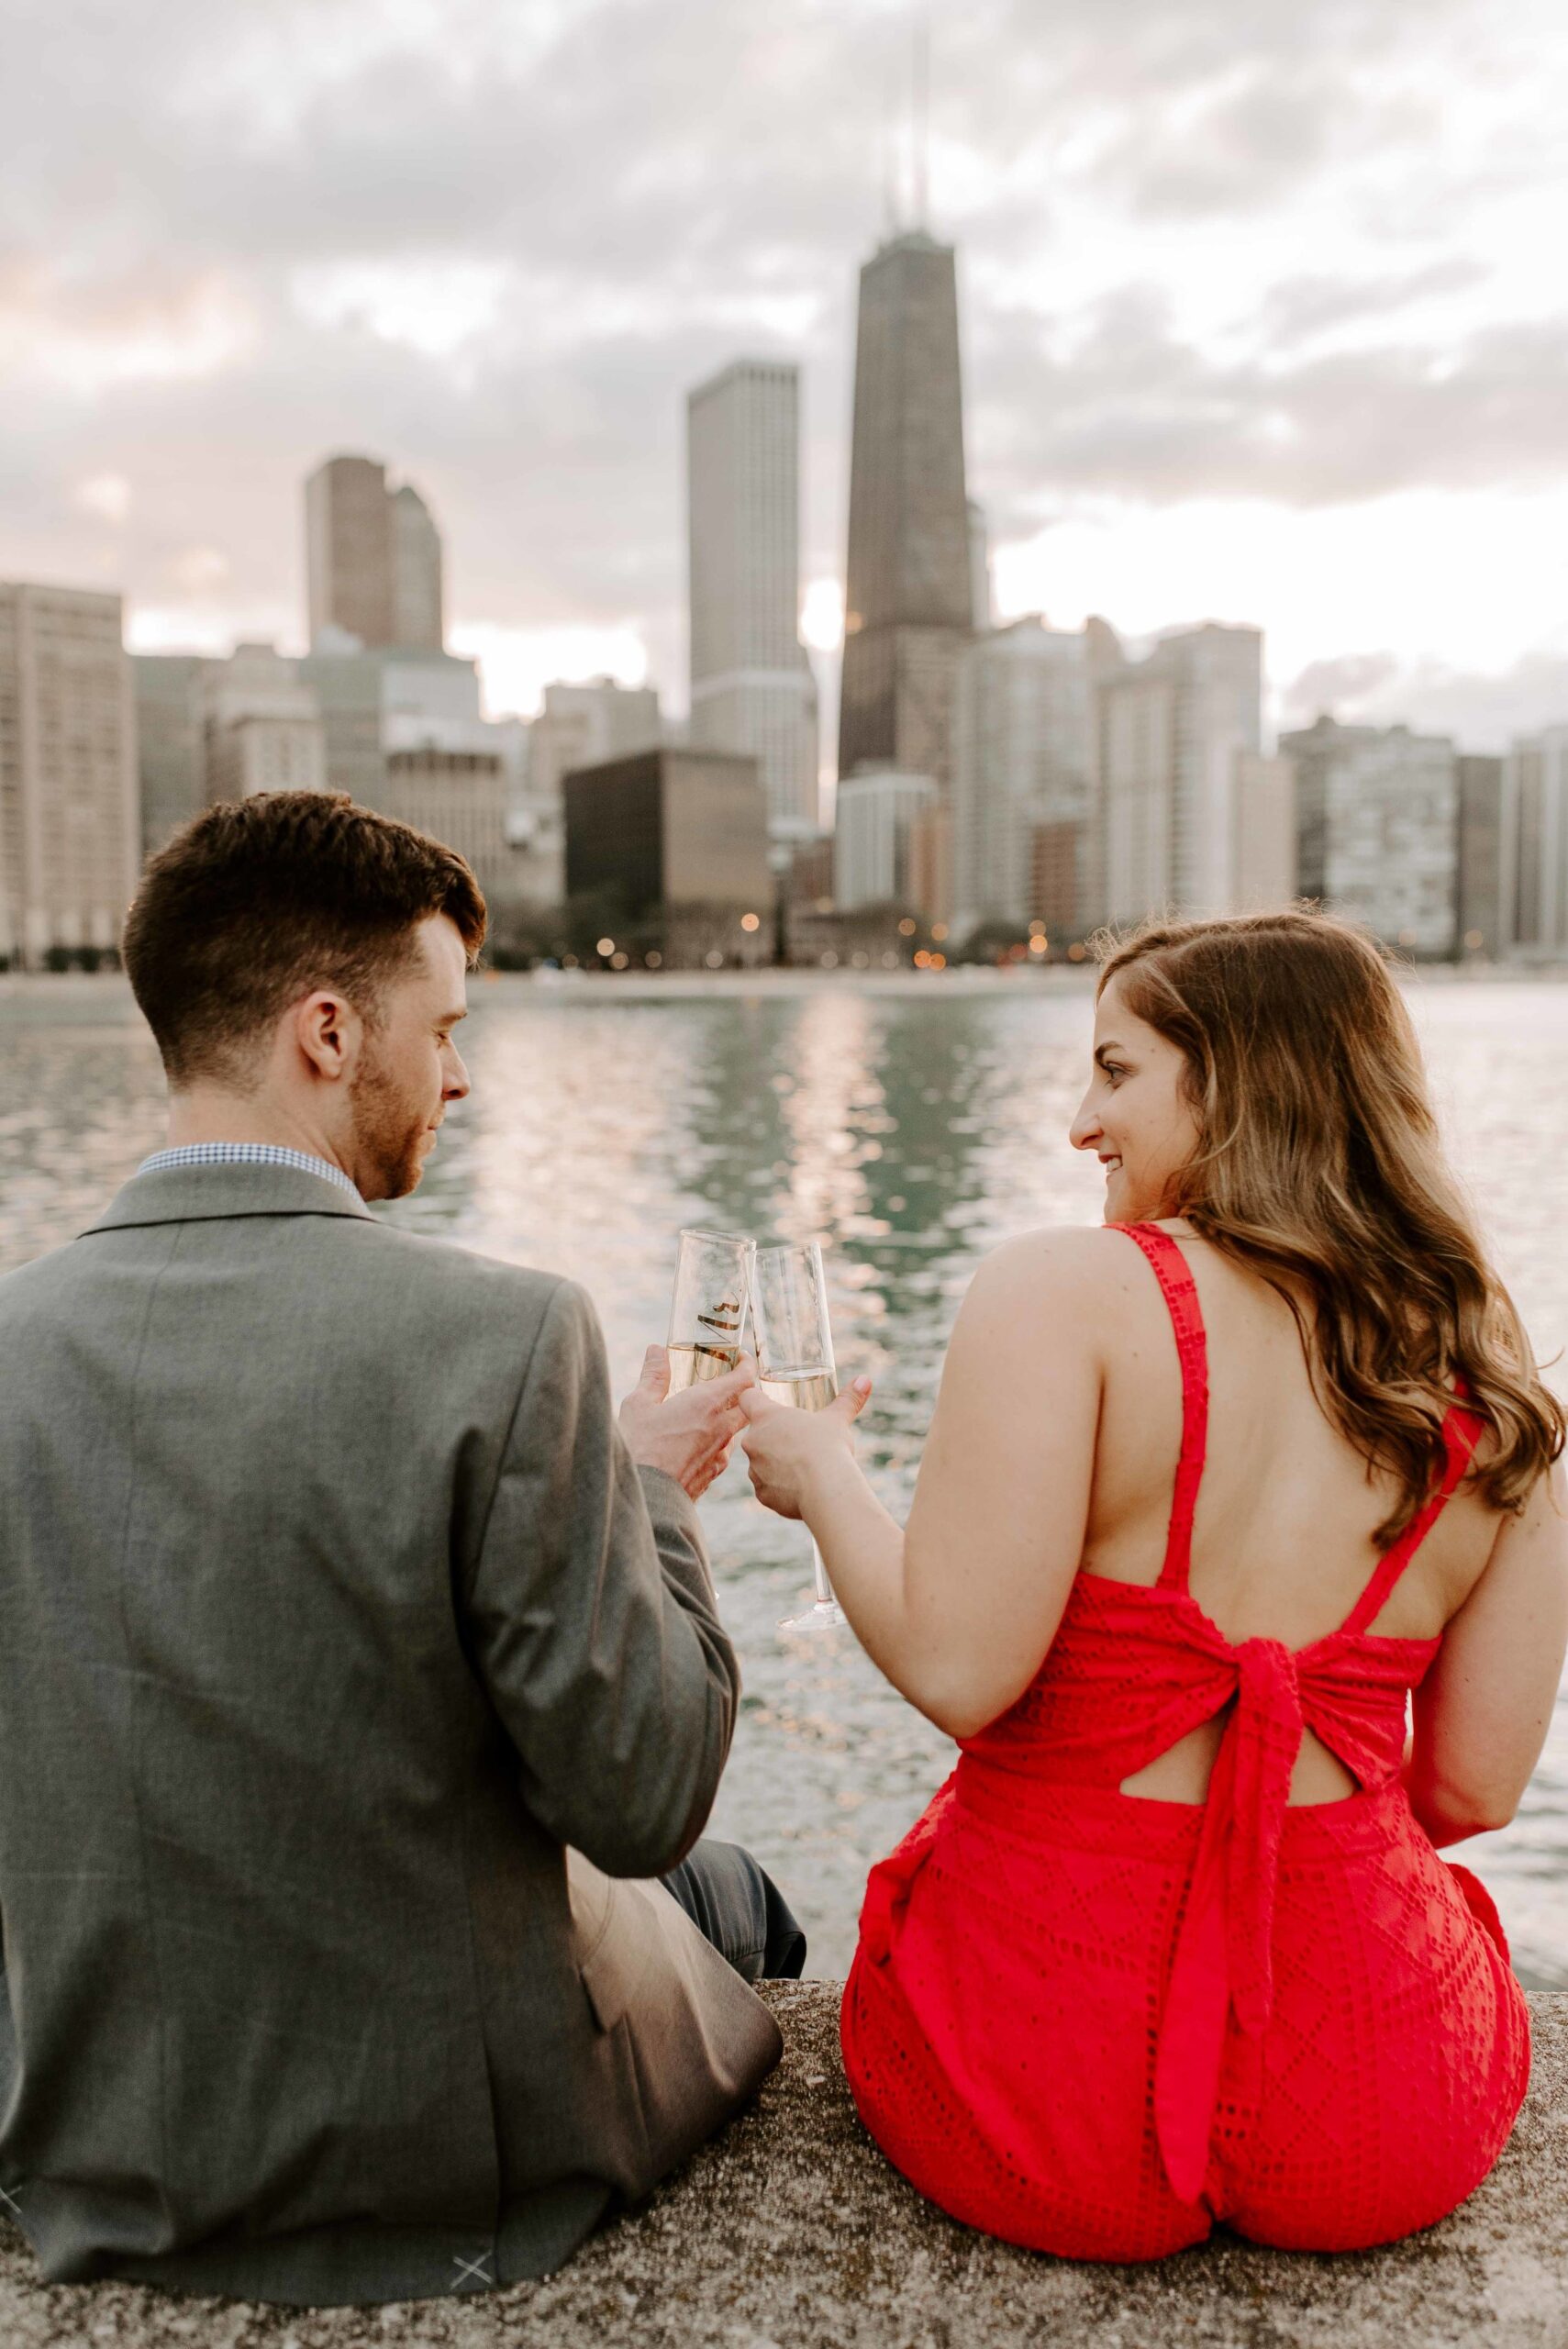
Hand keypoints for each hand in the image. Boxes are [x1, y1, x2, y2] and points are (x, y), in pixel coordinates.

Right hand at [619, 1346, 755, 1500]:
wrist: (644, 1496)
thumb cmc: (640, 1446)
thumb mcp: (640, 1403)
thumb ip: (653, 1375)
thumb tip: (656, 1351)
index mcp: (708, 1403)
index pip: (746, 1377)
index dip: (747, 1364)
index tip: (738, 1358)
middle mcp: (723, 1427)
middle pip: (750, 1404)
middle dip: (743, 1391)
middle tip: (726, 1384)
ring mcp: (721, 1453)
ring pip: (737, 1430)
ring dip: (730, 1419)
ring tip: (708, 1414)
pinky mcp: (714, 1474)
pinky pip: (724, 1452)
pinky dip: (718, 1442)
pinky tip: (698, 1442)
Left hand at [738, 1376, 872, 1520]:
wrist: (826, 1489)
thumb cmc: (829, 1447)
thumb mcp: (838, 1420)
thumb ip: (848, 1399)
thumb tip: (864, 1380)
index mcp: (766, 1417)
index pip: (747, 1398)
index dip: (755, 1397)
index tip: (766, 1400)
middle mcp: (753, 1442)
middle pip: (756, 1433)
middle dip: (773, 1436)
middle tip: (796, 1438)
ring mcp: (755, 1470)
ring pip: (761, 1462)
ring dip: (774, 1462)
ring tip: (801, 1466)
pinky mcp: (762, 1494)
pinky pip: (767, 1487)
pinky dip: (779, 1487)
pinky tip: (799, 1487)